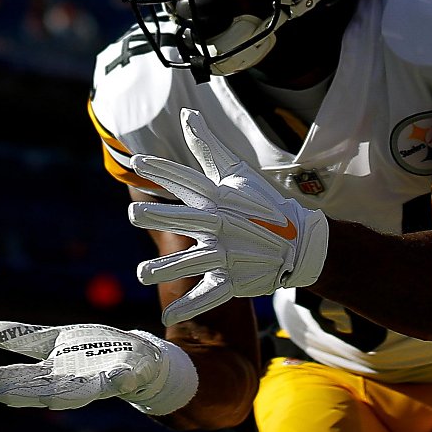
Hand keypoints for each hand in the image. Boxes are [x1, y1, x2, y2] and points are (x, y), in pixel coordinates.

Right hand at [0, 320, 197, 416]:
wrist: (138, 359)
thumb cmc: (93, 349)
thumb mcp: (54, 339)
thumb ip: (21, 336)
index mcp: (53, 368)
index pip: (23, 373)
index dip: (1, 376)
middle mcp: (70, 379)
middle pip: (41, 387)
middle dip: (22, 392)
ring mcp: (96, 380)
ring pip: (76, 391)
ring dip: (63, 394)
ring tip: (46, 396)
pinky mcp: (123, 378)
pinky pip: (121, 380)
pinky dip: (119, 380)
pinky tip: (117, 378)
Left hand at [128, 108, 330, 324]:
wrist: (299, 241)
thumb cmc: (260, 202)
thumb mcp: (236, 172)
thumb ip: (207, 146)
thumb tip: (187, 113)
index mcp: (219, 197)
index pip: (188, 181)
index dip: (163, 171)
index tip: (137, 162)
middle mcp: (221, 224)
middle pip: (189, 220)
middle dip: (162, 217)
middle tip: (133, 214)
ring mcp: (227, 254)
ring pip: (194, 261)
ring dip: (169, 269)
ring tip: (142, 274)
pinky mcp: (232, 280)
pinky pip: (210, 295)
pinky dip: (191, 307)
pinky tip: (168, 318)